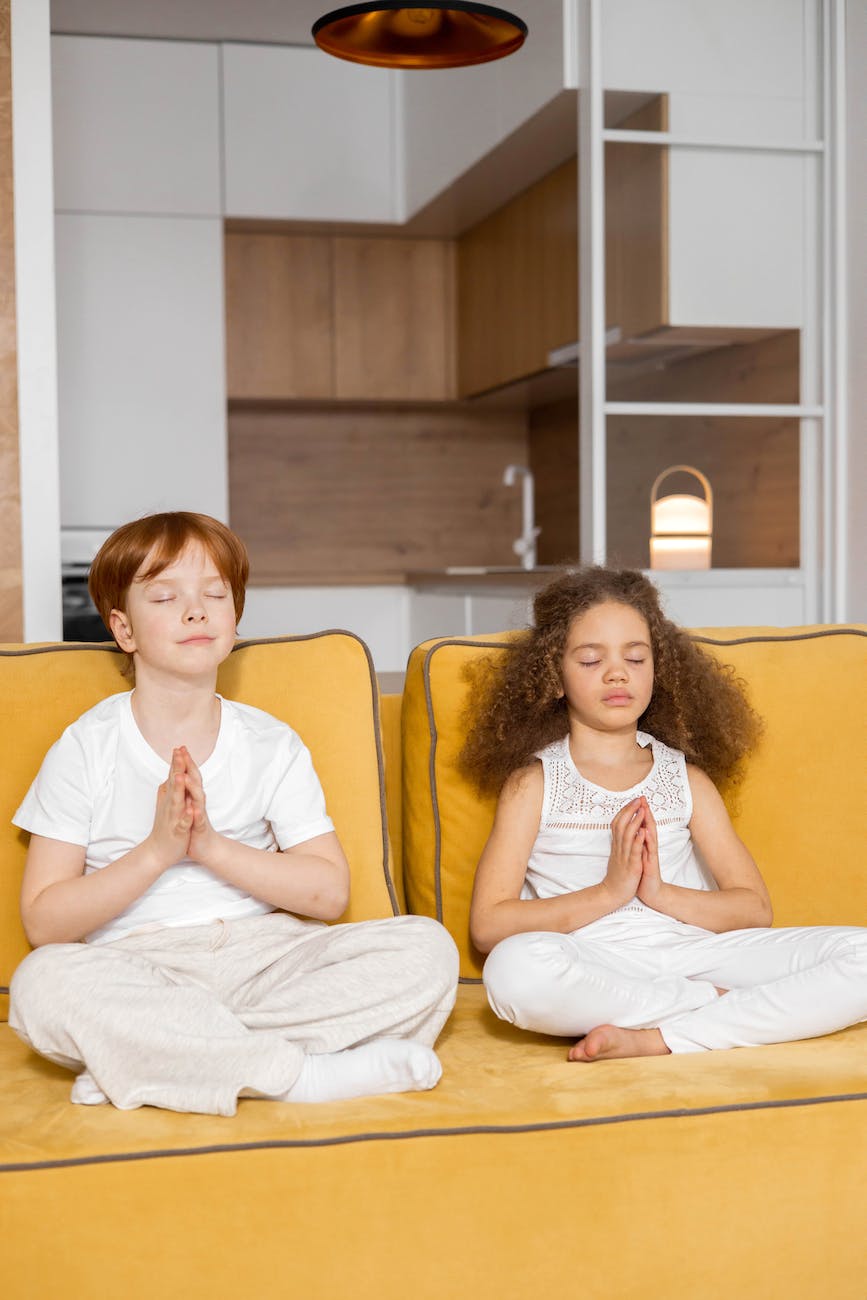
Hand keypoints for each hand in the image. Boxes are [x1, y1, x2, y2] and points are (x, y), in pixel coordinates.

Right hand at [146, 747, 193, 869]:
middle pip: (174, 784)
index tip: (180, 747)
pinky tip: (190, 811)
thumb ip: (170, 789)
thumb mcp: (167, 805)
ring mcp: (173, 817)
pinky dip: (186, 817)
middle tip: (178, 752)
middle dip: (177, 768)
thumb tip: (171, 774)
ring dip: (178, 789)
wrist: (157, 851)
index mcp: (170, 798)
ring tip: (181, 776)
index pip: (173, 777)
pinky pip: (182, 823)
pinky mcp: (178, 831)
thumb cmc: (165, 826)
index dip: (177, 763)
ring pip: (176, 802)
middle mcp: (170, 805)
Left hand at [180, 746, 223, 868]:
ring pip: (197, 799)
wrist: (205, 847)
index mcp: (192, 797)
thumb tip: (181, 776)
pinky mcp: (200, 828)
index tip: (179, 747)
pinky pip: (198, 820)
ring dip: (192, 788)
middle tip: (183, 752)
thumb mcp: (187, 806)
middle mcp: (197, 802)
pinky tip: (194, 809)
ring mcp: (199, 814)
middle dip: (189, 767)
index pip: (189, 776)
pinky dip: (196, 815)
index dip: (185, 762)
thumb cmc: (193, 825)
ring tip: (185, 776)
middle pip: (195, 782)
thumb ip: (186, 791)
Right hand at [604, 798, 645, 907]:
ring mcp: (625, 856)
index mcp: (617, 845)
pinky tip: (643, 831)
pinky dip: (638, 840)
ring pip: (628, 835)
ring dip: (635, 821)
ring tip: (642, 810)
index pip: (618, 823)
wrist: (612, 894)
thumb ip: (619, 844)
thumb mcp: (617, 856)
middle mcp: (619, 848)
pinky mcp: (631, 866)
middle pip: (622, 825)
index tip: (633, 801)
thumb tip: (622, 832)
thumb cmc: (617, 876)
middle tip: (638, 799)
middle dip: (630, 811)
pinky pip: (634, 851)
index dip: (625, 811)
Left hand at [635, 796, 663, 907]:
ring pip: (650, 836)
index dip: (639, 813)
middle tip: (642, 798)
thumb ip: (638, 844)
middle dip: (645, 812)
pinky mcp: (650, 865)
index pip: (642, 825)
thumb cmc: (644, 874)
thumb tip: (634, 832)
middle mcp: (649, 848)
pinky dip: (647, 840)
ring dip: (647, 822)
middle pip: (648, 827)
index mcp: (644, 846)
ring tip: (645, 809)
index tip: (636, 799)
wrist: (651, 893)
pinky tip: (645, 831)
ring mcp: (650, 856)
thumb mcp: (639, 856)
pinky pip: (649, 851)